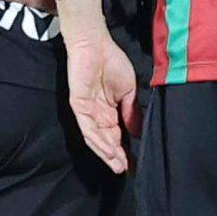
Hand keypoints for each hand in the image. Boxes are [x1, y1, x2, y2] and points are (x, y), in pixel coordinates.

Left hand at [63, 31, 137, 171]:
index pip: (115, 134)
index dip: (122, 148)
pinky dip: (98, 139)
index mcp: (108, 110)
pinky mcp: (78, 105)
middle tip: (123, 169)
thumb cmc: (112, 63)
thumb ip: (131, 112)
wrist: (96, 45)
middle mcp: (96, 114)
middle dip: (113, 156)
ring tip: (117, 164)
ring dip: (105, 152)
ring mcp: (86, 110)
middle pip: (103, 140)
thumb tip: (138, 131)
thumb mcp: (129, 91)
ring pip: (94, 137)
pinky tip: (108, 149)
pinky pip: (87, 127)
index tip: (131, 162)